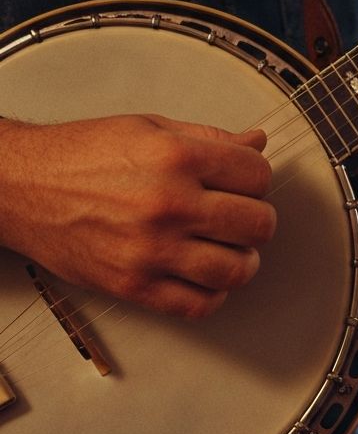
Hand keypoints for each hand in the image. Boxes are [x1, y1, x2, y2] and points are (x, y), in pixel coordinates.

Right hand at [0, 115, 276, 317]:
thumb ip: (211, 138)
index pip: (258, 176)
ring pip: (237, 270)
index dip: (258, 179)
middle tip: (243, 216)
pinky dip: (214, 295)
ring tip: (232, 250)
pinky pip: (198, 305)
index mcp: (178, 157)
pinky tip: (206, 276)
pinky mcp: (133, 285)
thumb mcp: (151, 127)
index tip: (247, 183)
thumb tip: (257, 143)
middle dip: (258, 219)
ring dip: (244, 261)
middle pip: (257, 224)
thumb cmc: (81, 154)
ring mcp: (152, 249)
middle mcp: (169, 203)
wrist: (20, 186)